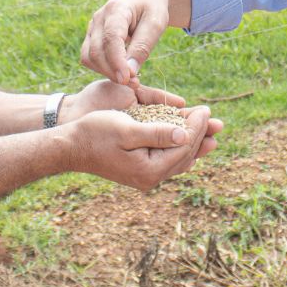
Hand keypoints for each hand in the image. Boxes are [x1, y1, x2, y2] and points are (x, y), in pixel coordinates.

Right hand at [61, 79, 222, 161]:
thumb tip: (185, 134)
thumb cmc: (95, 132)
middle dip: (201, 136)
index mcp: (148, 170)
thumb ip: (157, 132)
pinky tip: (186, 141)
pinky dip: (179, 148)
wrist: (69, 146)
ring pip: (178, 159)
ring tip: (211, 133)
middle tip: (217, 121)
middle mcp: (149, 178)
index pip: (183, 147)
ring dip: (194, 143)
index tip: (206, 109)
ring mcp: (144, 176)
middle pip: (184, 155)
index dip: (197, 127)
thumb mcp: (127, 129)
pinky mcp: (139, 170)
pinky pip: (167, 160)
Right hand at [81, 0, 188, 86]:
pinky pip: (89, 56)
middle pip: (96, 51)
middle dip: (112, 71)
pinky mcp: (91, 35)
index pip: (111, 38)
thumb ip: (142, 47)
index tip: (127, 79)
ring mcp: (92, 26)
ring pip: (88, 56)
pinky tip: (120, 71)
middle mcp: (99, 17)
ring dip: (106, 72)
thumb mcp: (156, 24)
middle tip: (134, 84)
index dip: (117, 61)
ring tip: (129, 79)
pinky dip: (102, 68)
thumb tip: (129, 73)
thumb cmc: (153, 8)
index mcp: (116, 9)